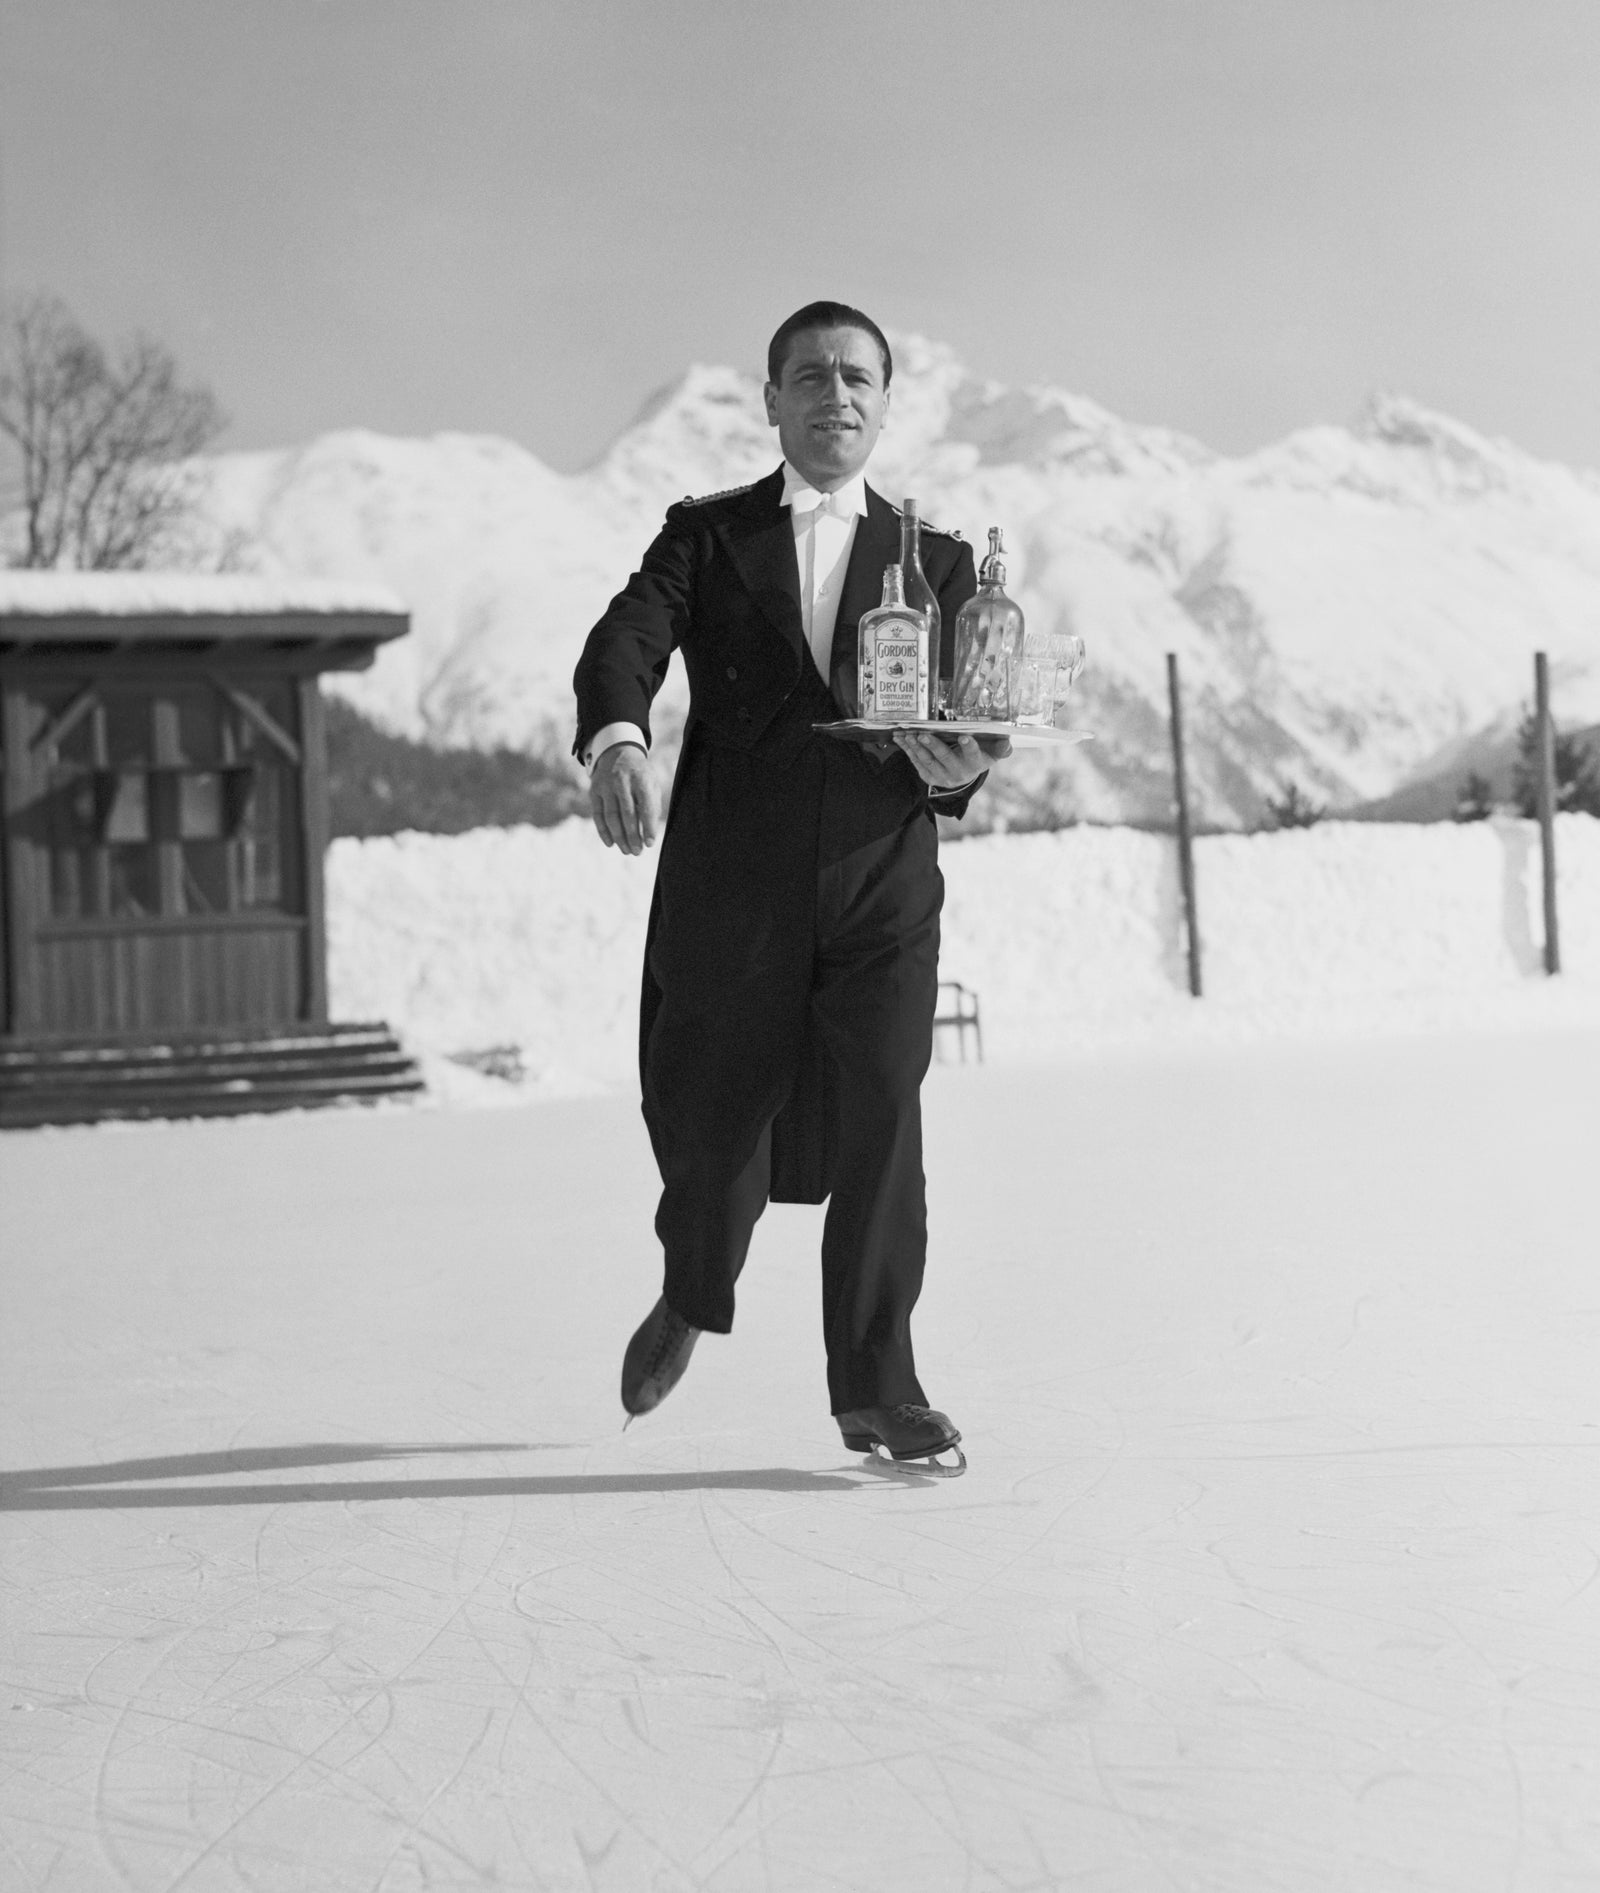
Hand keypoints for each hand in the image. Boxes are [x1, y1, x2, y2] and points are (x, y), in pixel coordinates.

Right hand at [590, 743, 659, 854]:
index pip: (645, 806)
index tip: (650, 843)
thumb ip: (652, 806)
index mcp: (641, 779)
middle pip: (627, 813)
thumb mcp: (651, 784)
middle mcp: (622, 781)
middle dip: (632, 836)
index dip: (648, 826)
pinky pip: (598, 815)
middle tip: (637, 852)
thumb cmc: (640, 776)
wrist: (618, 753)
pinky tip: (611, 843)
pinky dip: (603, 831)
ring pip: (611, 816)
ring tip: (627, 850)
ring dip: (619, 837)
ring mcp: (605, 786)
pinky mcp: (594, 791)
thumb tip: (649, 836)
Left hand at [891, 728, 1011, 789]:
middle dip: (933, 746)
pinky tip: (900, 739)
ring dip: (916, 747)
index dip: (969, 746)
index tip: (964, 737)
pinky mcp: (928, 778)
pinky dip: (908, 750)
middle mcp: (958, 773)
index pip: (973, 755)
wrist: (964, 775)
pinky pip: (916, 763)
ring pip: (927, 761)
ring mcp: (942, 777)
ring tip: (908, 734)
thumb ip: (1001, 747)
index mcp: (975, 764)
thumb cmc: (979, 756)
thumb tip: (1007, 742)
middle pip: (945, 758)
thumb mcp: (992, 752)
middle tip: (923, 733)